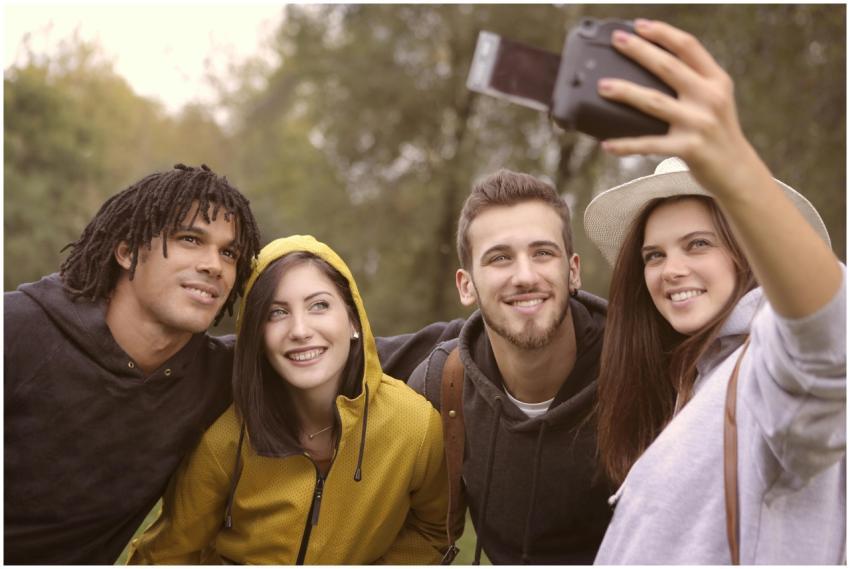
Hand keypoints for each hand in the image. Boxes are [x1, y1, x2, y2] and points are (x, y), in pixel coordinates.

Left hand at [597, 19, 758, 196]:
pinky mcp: (689, 148)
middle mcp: (709, 97)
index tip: (639, 24)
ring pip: (654, 102)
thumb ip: (692, 82)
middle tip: (617, 40)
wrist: (737, 171)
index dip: (663, 33)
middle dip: (639, 51)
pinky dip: (626, 145)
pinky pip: (649, 144)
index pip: (688, 47)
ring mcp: (699, 122)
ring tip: (603, 86)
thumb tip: (650, 67)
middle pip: (668, 67)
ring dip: (626, 92)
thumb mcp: (714, 100)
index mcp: (716, 80)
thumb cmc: (717, 132)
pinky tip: (607, 144)